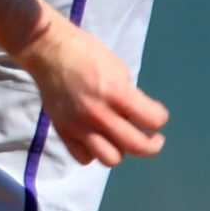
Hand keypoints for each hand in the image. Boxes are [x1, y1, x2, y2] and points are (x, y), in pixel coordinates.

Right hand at [8, 12, 168, 167]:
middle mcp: (99, 114)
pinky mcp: (63, 132)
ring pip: (111, 159)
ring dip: (120, 150)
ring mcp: (79, 126)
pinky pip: (84, 157)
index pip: (152, 120)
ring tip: (120, 139)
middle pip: (137, 146)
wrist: (50, 51)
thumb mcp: (118, 69)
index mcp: (116, 93)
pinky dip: (93, 152)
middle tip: (153, 139)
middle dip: (152, 144)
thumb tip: (138, 115)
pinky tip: (96, 139)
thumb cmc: (87, 54)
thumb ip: (129, 95)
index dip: (160, 118)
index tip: (157, 116)